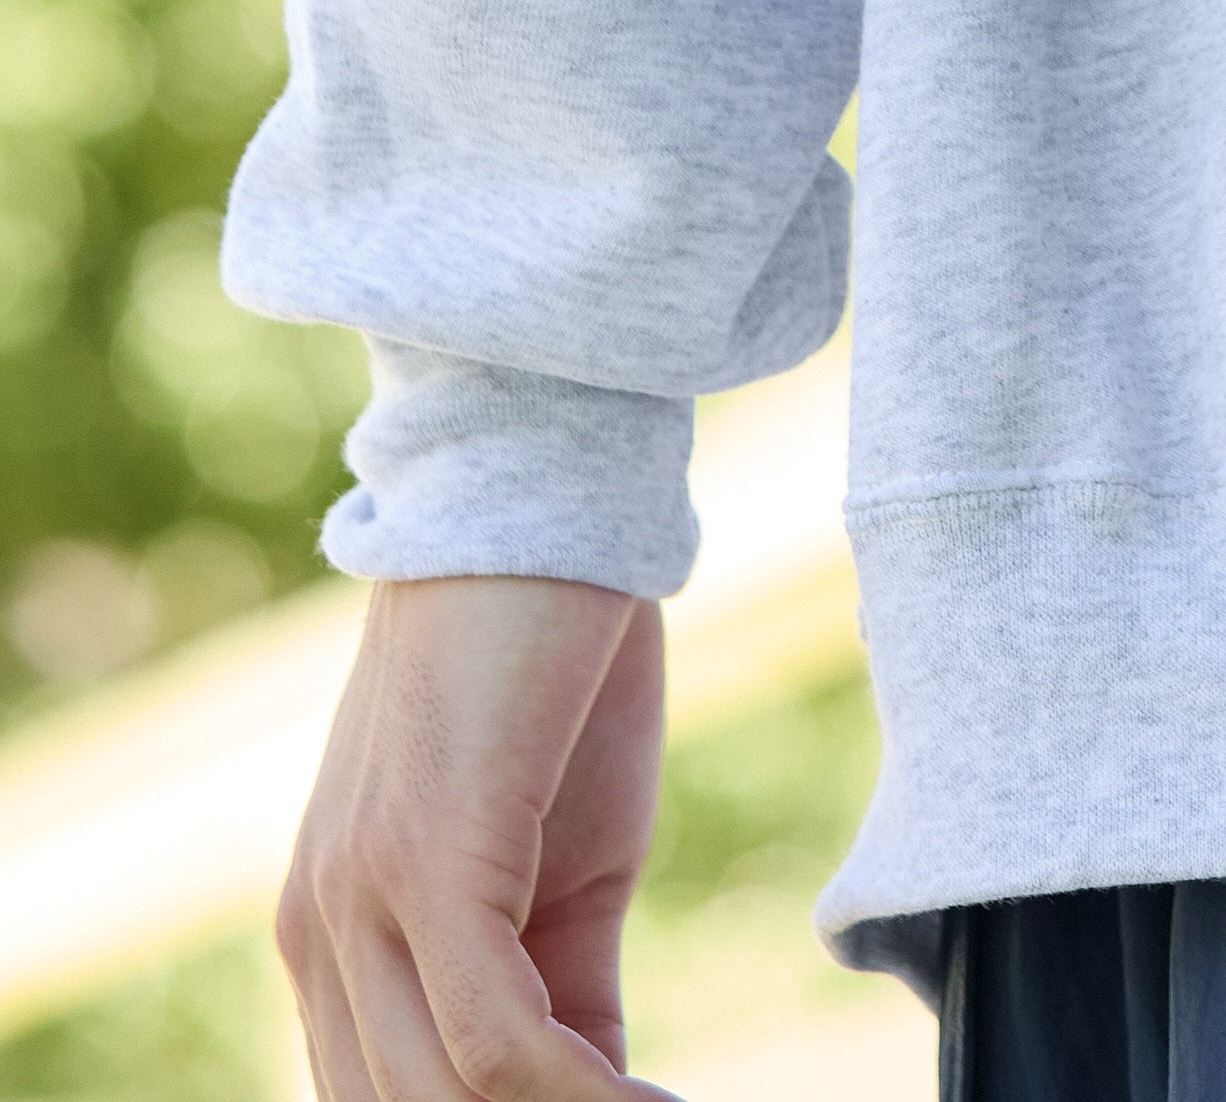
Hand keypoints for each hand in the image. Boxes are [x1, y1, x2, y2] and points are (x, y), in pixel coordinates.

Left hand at [280, 574, 673, 1097]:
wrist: (546, 501)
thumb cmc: (556, 666)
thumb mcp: (558, 851)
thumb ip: (549, 975)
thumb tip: (589, 1088)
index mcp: (329, 930)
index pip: (382, 1097)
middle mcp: (318, 929)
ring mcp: (361, 898)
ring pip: (443, 1097)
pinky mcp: (430, 860)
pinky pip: (496, 1038)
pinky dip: (580, 1094)